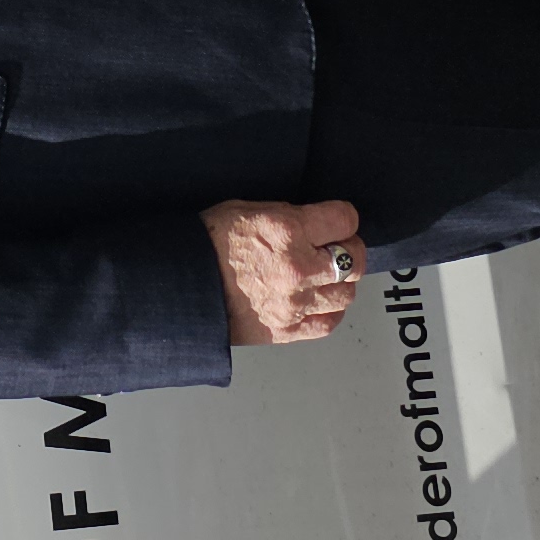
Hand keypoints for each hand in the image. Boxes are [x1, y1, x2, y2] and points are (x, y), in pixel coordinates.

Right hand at [204, 198, 366, 344]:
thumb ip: (288, 215)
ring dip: (340, 282)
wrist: (184, 286)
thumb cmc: (208, 242)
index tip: (339, 220)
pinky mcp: (288, 330)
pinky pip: (329, 323)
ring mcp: (295, 303)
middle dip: (350, 249)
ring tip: (324, 276)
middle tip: (336, 247)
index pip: (345, 219)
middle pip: (355, 259)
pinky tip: (318, 301)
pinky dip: (329, 310)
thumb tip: (315, 224)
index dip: (344, 217)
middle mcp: (298, 267)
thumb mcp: (247, 208)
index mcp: (287, 230)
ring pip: (346, 293)